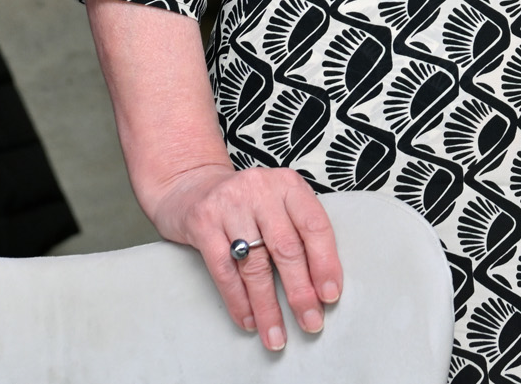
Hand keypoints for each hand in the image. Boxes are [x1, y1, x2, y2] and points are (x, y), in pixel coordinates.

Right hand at [146, 161, 342, 349]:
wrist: (190, 185)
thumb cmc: (245, 202)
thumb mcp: (277, 201)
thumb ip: (298, 229)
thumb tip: (322, 282)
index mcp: (287, 184)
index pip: (314, 226)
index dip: (325, 263)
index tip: (330, 295)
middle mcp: (260, 190)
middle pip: (287, 248)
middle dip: (300, 292)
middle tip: (311, 322)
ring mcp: (229, 205)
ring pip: (255, 265)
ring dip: (268, 307)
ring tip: (276, 335)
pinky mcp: (202, 223)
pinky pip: (224, 271)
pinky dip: (238, 301)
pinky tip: (249, 321)